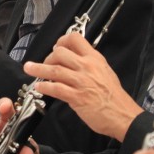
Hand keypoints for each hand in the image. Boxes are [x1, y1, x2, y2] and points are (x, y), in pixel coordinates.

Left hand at [24, 32, 142, 140]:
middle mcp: (87, 67)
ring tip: (28, 68)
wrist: (124, 115)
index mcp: (95, 59)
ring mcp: (81, 82)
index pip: (75, 39)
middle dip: (48, 57)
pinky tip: (39, 88)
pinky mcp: (77, 97)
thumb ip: (90, 64)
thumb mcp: (106, 72)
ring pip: (54, 70)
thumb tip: (75, 60)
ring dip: (38, 69)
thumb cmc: (115, 97)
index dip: (61, 40)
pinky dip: (44, 87)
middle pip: (60, 53)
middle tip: (45, 64)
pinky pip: (56, 89)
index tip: (56, 46)